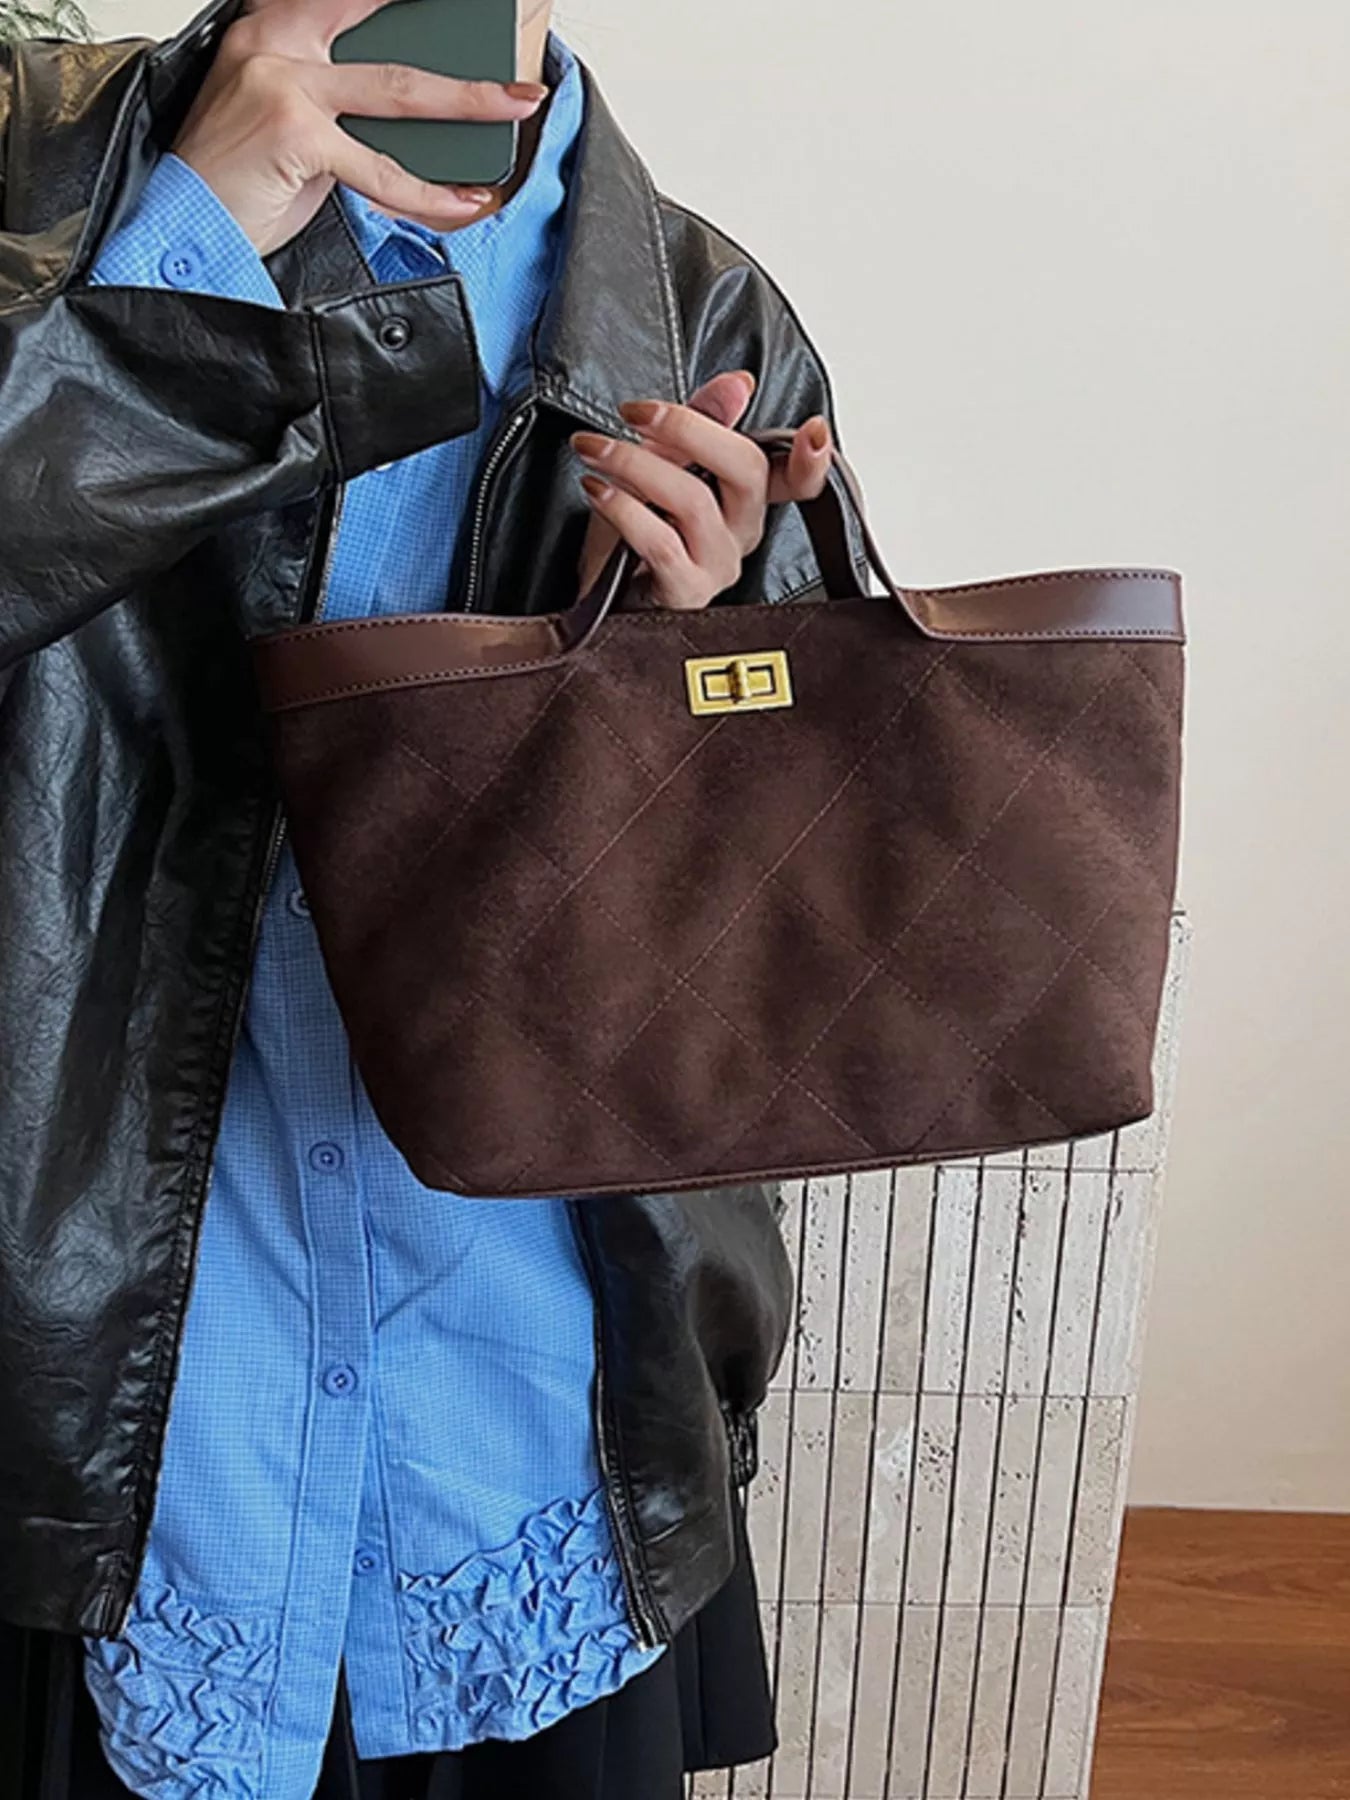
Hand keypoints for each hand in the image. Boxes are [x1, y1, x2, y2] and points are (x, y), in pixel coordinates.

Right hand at [170, 0, 548, 255]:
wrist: (182, 225)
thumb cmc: (235, 179)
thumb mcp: (286, 117)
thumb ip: (338, 99)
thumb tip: (409, 106)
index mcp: (271, 27)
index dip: (395, 0)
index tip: (452, 6)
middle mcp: (275, 41)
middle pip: (385, 33)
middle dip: (452, 45)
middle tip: (508, 54)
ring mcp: (285, 83)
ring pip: (397, 90)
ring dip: (467, 100)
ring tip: (515, 104)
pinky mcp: (296, 132)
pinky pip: (381, 167)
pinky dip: (427, 191)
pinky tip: (461, 200)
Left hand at [573, 371, 834, 609]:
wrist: (598, 587)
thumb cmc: (633, 526)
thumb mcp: (663, 460)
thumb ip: (702, 420)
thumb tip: (739, 384)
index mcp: (747, 499)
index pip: (797, 479)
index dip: (813, 460)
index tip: (813, 431)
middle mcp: (742, 532)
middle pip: (745, 469)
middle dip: (687, 428)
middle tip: (634, 412)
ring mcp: (718, 565)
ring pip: (694, 500)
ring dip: (635, 464)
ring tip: (594, 450)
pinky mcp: (686, 591)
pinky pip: (661, 542)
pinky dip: (624, 508)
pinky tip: (598, 489)